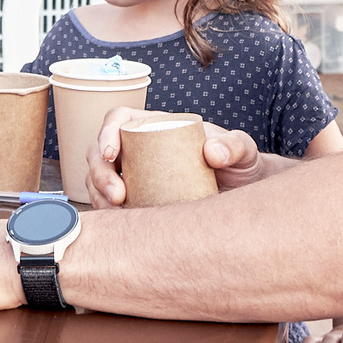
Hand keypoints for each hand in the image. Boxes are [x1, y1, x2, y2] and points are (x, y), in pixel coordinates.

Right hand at [86, 107, 264, 205]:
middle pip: (100, 152)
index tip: (112, 154)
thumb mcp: (243, 150)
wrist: (243, 194)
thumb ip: (234, 145)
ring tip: (118, 212)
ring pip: (98, 179)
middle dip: (100, 173)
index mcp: (156, 125)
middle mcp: (139, 148)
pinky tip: (121, 224)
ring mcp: (134, 174)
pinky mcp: (136, 199)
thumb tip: (212, 152)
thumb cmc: (240, 164)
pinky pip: (109, 203)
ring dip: (99, 195)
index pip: (118, 118)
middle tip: (117, 196)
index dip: (106, 132)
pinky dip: (108, 213)